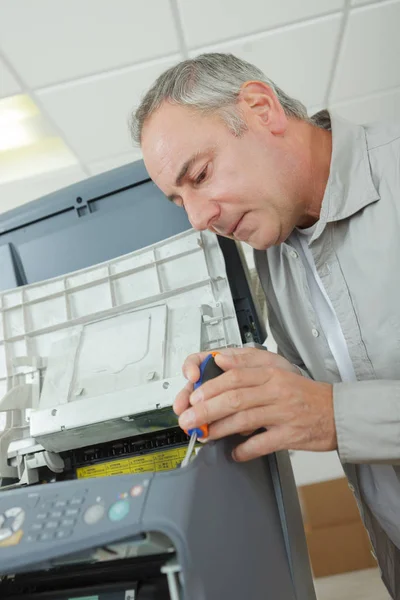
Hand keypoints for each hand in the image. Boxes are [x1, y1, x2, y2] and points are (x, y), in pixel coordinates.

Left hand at [175, 348, 336, 461]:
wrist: (338, 412)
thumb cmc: (304, 393)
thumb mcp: (278, 370)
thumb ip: (248, 363)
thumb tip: (222, 361)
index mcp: (271, 374)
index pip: (234, 376)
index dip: (210, 387)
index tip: (193, 396)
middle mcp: (276, 391)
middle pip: (234, 398)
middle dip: (206, 410)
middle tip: (189, 419)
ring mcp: (283, 413)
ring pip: (244, 420)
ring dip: (219, 429)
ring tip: (205, 435)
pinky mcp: (291, 435)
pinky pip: (262, 444)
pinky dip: (245, 450)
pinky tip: (234, 452)